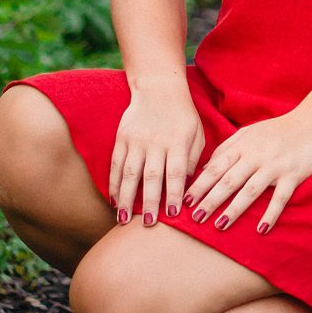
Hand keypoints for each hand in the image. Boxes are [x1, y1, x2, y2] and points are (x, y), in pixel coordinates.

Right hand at [109, 83, 205, 225]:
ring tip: (124, 220)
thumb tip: (188, 187)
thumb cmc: (183, 115)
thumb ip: (194, 159)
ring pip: (130, 173)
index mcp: (178, 142)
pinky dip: (114, 184)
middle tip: (148, 224)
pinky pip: (116, 164)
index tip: (174, 215)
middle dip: (149, 202)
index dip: (174, 194)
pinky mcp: (122, 138)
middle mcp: (156, 142)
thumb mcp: (197, 133)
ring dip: (126, 198)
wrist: (158, 88)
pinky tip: (114, 201)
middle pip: (151, 176)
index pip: (176, 172)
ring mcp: (136, 140)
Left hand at [182, 113, 311, 233]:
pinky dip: (271, 214)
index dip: (200, 184)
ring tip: (220, 226)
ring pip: (250, 190)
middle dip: (211, 200)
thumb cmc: (277, 130)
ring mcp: (275, 166)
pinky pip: (280, 198)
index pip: (216, 167)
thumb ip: (226, 149)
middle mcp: (256, 156)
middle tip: (195, 217)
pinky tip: (261, 229)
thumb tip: (204, 168)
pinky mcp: (293, 175)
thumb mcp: (248, 133)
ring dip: (234, 209)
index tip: (186, 200)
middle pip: (229, 181)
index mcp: (243, 146)